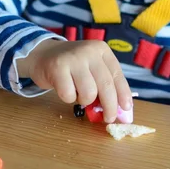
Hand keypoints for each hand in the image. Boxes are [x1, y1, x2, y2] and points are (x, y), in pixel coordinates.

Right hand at [17, 39, 131, 122]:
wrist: (42, 54)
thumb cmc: (72, 66)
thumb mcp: (91, 67)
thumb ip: (104, 83)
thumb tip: (119, 110)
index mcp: (101, 50)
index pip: (117, 74)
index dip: (123, 94)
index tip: (126, 109)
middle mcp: (89, 51)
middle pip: (106, 85)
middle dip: (110, 106)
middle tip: (108, 118)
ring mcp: (73, 58)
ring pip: (89, 93)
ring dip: (84, 100)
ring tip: (78, 93)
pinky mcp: (57, 68)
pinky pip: (69, 95)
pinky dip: (68, 98)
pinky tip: (64, 88)